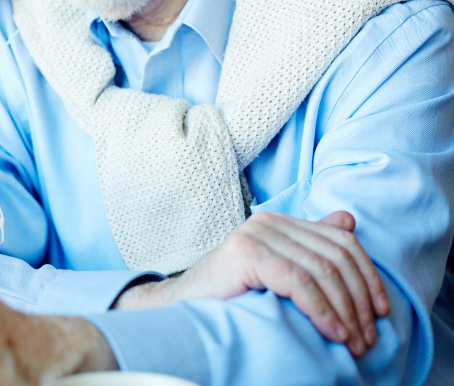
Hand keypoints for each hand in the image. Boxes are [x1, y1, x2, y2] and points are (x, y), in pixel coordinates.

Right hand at [117, 211, 389, 356]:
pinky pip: (298, 281)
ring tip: (353, 341)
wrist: (183, 308)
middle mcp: (268, 221)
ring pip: (321, 271)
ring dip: (345, 311)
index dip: (368, 277)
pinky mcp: (246, 251)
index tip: (380, 312)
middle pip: (336, 257)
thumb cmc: (230, 296)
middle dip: (359, 300)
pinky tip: (332, 331)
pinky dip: (322, 310)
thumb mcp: (277, 272)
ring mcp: (256, 233)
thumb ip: (310, 246)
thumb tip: (348, 220)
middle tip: (368, 337)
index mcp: (279, 222)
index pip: (341, 242)